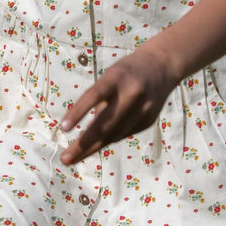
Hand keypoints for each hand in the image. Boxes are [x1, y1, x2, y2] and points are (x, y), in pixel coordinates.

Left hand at [59, 44, 177, 164]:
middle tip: (64, 158)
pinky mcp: (148, 121)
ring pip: (113, 135)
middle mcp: (132, 93)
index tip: (63, 128)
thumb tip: (84, 135)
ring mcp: (143, 109)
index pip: (95, 95)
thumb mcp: (109, 77)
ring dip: (91, 148)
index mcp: (117, 77)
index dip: (78, 112)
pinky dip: (107, 140)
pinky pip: (122, 134)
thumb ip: (98, 101)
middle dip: (83, 144)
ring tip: (72, 158)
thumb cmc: (125, 73)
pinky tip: (93, 147)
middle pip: (104, 124)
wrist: (161, 66)